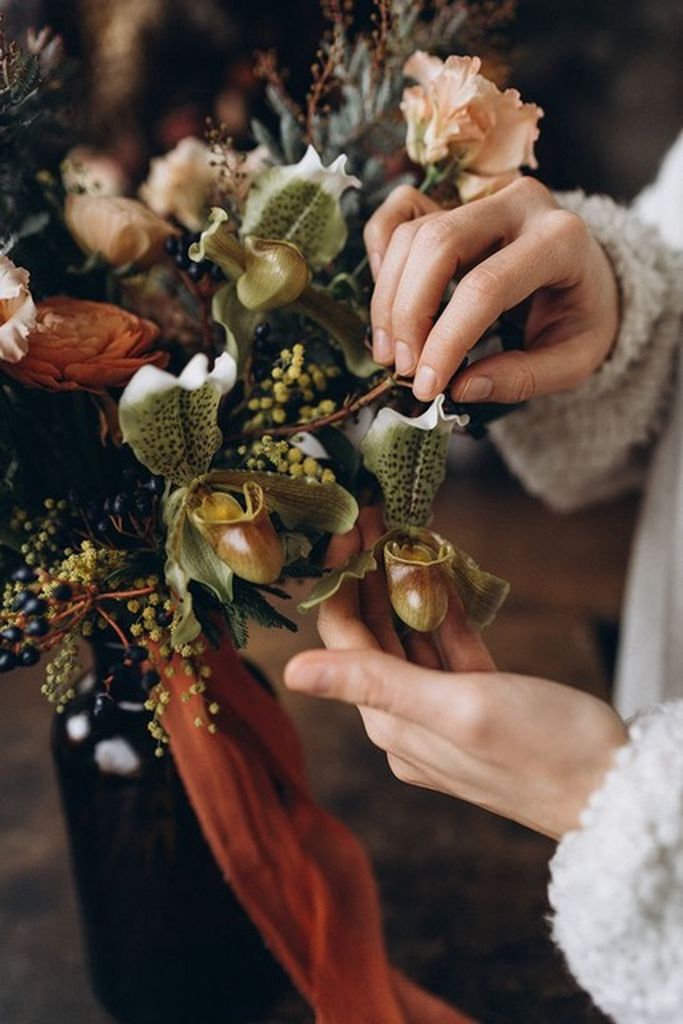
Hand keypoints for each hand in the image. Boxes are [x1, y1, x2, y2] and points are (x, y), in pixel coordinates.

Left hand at [285, 509, 627, 839]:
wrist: (615, 790)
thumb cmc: (543, 751)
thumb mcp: (459, 708)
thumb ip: (377, 683)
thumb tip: (291, 672)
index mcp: (392, 723)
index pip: (346, 642)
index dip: (342, 582)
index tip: (348, 528)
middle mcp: (407, 718)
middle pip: (374, 635)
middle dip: (371, 574)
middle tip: (376, 515)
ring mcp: (443, 709)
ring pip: (411, 636)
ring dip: (405, 585)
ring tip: (402, 529)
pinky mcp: (478, 700)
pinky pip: (448, 645)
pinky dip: (443, 607)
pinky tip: (439, 568)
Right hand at [363, 178, 619, 403]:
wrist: (592, 276)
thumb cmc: (584, 318)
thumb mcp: (574, 361)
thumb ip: (523, 377)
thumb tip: (461, 388)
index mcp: (559, 240)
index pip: (485, 286)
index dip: (446, 339)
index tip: (426, 385)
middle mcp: (520, 205)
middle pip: (438, 245)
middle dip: (408, 314)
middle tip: (404, 368)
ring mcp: (483, 198)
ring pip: (413, 234)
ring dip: (389, 298)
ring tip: (393, 353)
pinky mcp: (455, 202)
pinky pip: (401, 212)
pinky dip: (380, 251)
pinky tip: (385, 299)